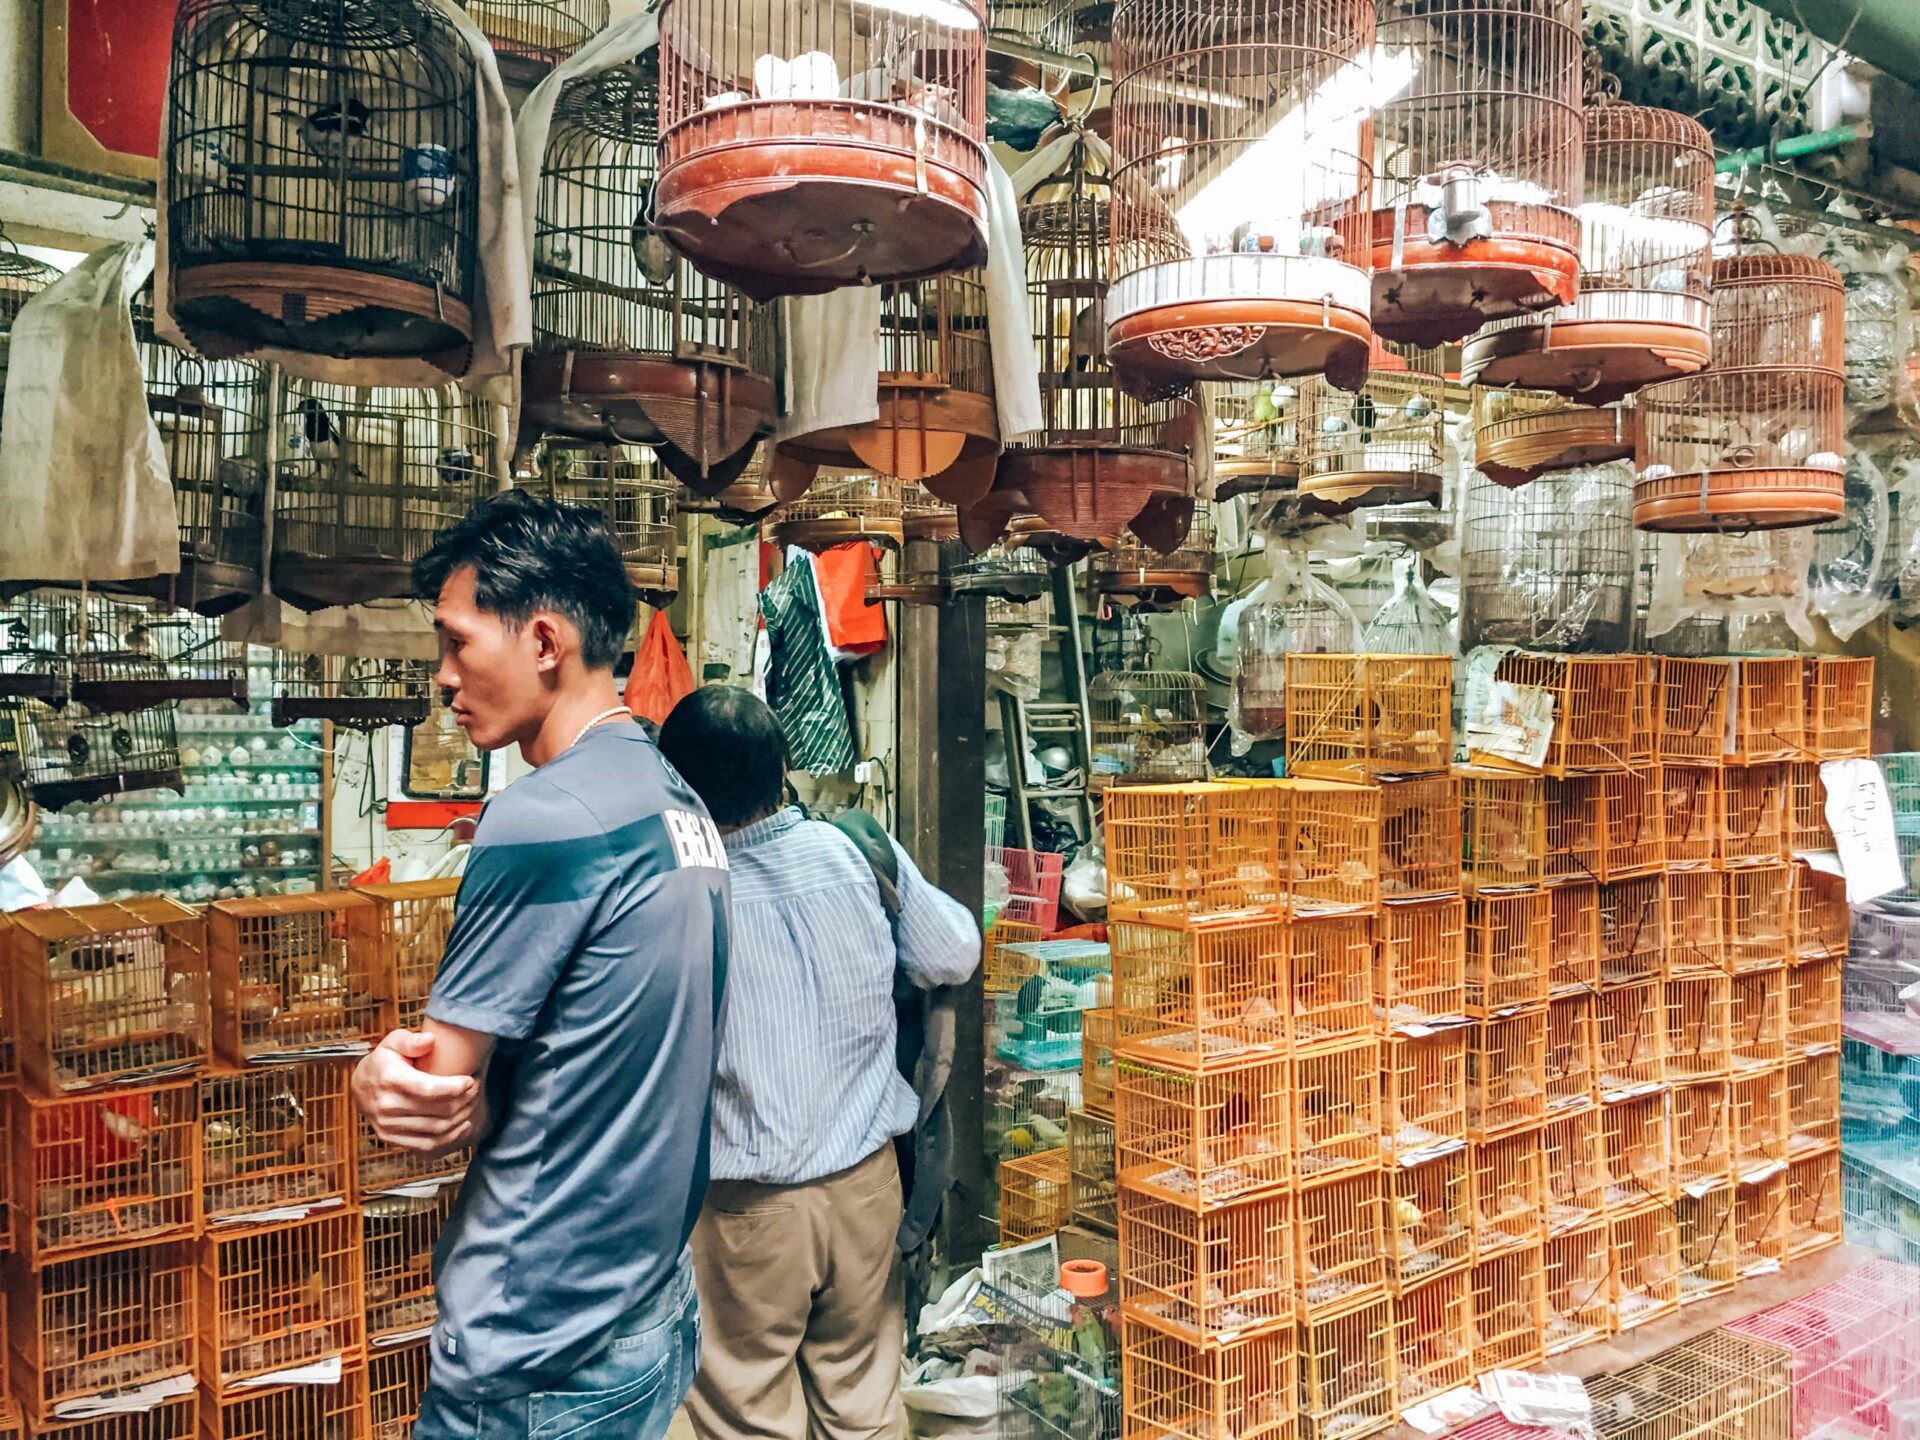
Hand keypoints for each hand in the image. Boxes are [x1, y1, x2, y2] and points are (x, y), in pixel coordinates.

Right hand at [353, 1029, 479, 1152]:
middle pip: (437, 1111)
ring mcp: (388, 1126)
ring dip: (461, 1117)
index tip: (470, 1080)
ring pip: (436, 1129)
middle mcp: (387, 1106)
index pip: (429, 1089)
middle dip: (464, 1100)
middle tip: (476, 1088)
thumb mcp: (394, 1042)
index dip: (455, 1087)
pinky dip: (450, 1137)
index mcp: (390, 1079)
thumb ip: (411, 1040)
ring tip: (472, 1102)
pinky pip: (427, 1145)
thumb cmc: (385, 1060)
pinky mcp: (391, 1139)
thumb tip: (429, 1040)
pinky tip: (463, 1124)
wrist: (361, 1086)